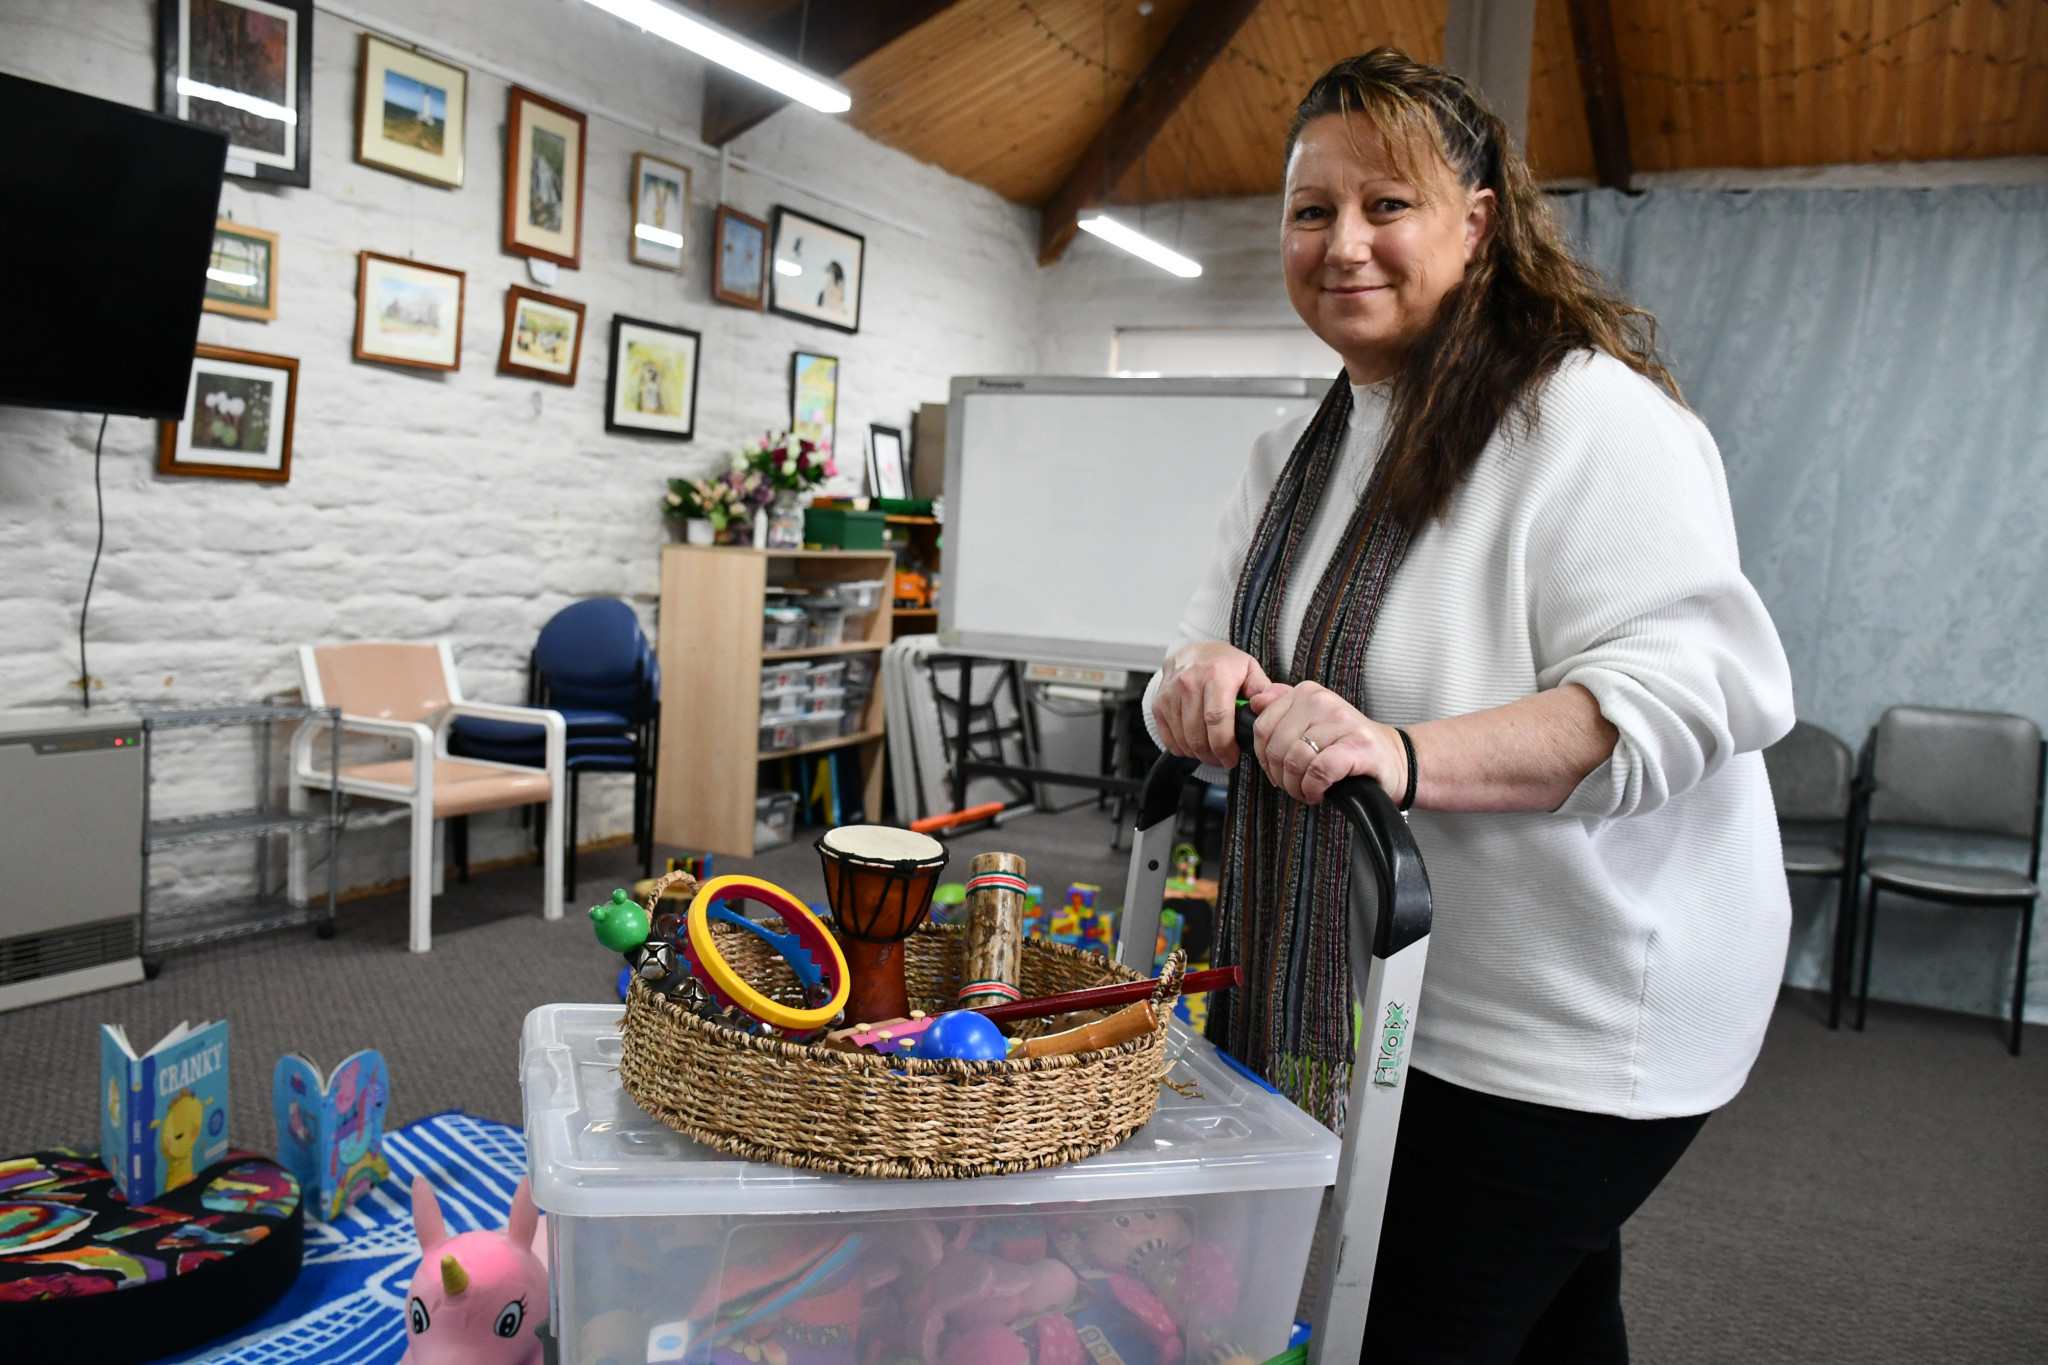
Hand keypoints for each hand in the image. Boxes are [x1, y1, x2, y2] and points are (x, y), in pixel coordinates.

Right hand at [1153, 641, 1272, 766]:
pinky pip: (1169, 739)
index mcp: (1215, 674)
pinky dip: (1183, 749)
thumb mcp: (1249, 670)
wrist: (1191, 652)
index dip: (1225, 746)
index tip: (1232, 758)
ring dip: (1199, 754)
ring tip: (1212, 752)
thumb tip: (1271, 705)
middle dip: (1213, 756)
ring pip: (1183, 740)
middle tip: (1225, 759)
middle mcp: (1189, 682)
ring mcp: (1170, 694)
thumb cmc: (1224, 665)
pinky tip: (1196, 744)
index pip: (1217, 718)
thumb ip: (1265, 690)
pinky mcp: (1158, 705)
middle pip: (1198, 735)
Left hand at [1248, 680, 1408, 805]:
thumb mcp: (1312, 723)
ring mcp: (1342, 722)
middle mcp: (1323, 702)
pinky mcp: (1358, 746)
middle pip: (1276, 746)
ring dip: (1296, 786)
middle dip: (1280, 775)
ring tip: (1307, 790)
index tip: (1277, 769)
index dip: (1263, 756)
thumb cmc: (1348, 746)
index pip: (1262, 725)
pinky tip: (1320, 792)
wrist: (1394, 759)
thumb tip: (1255, 701)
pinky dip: (1313, 788)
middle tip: (1294, 786)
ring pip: (1296, 759)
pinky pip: (1319, 771)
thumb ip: (1281, 709)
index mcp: (1307, 693)